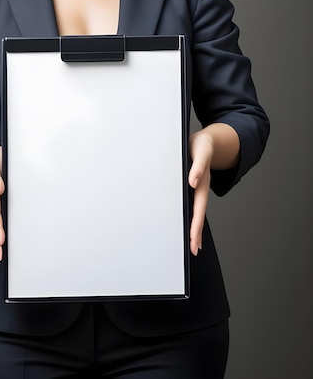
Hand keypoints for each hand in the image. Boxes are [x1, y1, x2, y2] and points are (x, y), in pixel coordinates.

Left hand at [187, 123, 239, 255]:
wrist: (207, 140)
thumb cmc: (202, 145)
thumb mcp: (201, 151)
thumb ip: (198, 166)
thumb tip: (192, 182)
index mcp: (201, 183)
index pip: (198, 208)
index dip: (195, 225)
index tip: (193, 240)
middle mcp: (199, 188)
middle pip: (198, 215)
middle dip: (196, 233)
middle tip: (193, 251)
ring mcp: (196, 188)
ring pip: (195, 211)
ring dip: (193, 227)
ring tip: (193, 244)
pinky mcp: (191, 184)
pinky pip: (190, 203)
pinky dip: (189, 216)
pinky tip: (185, 223)